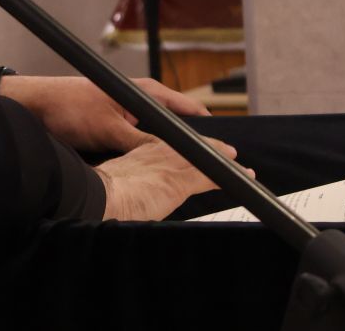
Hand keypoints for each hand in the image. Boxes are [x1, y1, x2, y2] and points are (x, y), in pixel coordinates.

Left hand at [0, 75, 209, 152]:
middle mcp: (140, 100)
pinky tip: (152, 169)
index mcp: (145, 92)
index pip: (189, 110)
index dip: (208, 130)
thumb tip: (173, 156)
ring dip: (167, 151)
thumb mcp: (110, 130)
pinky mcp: (115, 125)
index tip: (226, 150)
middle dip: (190, 144)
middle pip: (176, 125)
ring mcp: (128, 113)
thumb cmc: (69, 108)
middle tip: (210, 167)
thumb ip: (142, 142)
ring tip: (185, 172)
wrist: (35, 106)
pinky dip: (147, 152)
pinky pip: (140, 141)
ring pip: (158, 136)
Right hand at [96, 136, 247, 220]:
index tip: (194, 152)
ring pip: (206, 157)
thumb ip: (123, 184)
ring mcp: (171, 164)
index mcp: (139, 152)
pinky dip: (232, 176)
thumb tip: (123, 198)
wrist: (99, 196)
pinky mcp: (181, 180)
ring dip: (225, 162)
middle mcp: (158, 152)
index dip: (185, 148)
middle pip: (191, 145)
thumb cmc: (99, 195)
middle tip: (227, 151)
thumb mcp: (113, 182)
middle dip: (211, 148)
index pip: (170, 145)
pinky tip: (245, 178)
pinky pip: (215, 175)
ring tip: (241, 167)